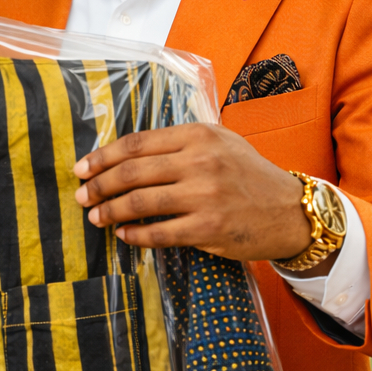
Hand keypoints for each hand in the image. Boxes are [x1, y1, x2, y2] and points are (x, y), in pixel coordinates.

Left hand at [73, 123, 320, 263]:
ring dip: (109, 211)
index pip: (135, 144)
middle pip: (131, 173)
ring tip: (94, 217)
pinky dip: (134, 235)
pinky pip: (159, 232)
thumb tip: (122, 154)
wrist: (291, 211)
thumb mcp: (217, 142)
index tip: (82, 168)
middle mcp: (200, 161)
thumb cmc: (246, 174)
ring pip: (139, 203)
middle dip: (98, 186)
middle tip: (80, 195)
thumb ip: (176, 143)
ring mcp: (205, 195)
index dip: (102, 157)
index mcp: (197, 135)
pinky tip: (123, 235)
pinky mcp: (210, 228)